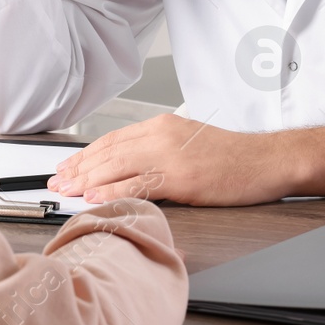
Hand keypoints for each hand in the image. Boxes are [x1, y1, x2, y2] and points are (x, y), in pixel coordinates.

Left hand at [46, 114, 294, 207]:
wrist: (268, 160)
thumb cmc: (232, 157)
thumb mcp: (188, 144)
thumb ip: (158, 151)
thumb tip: (127, 169)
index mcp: (162, 125)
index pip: (112, 139)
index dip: (85, 155)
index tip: (66, 168)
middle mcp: (162, 134)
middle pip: (109, 151)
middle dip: (78, 168)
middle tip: (56, 183)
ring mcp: (171, 155)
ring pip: (118, 165)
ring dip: (87, 180)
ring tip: (66, 191)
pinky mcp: (182, 176)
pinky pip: (140, 183)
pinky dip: (114, 191)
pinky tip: (96, 198)